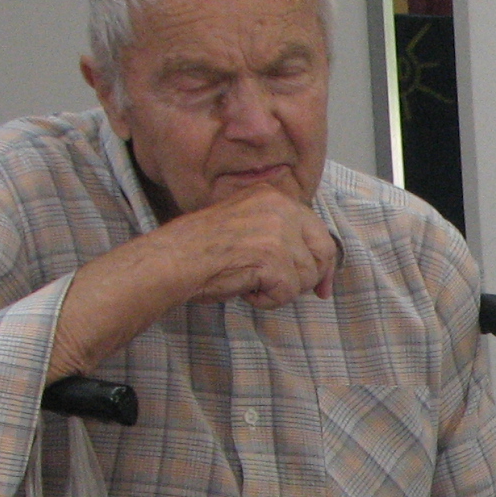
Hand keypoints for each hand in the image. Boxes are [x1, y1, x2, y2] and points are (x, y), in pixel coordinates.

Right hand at [49, 184, 339, 379]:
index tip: (322, 288)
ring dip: (281, 290)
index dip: (323, 264)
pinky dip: (268, 300)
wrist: (172, 259)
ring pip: (307, 277)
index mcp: (273, 196)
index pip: (319, 232)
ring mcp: (277, 231)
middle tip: (281, 289)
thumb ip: (281, 235)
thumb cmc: (202, 250)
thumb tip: (319, 270)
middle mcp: (280, 207)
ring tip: (249, 281)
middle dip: (307, 279)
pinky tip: (245, 289)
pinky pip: (288, 292)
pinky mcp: (272, 257)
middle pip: (323, 254)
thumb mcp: (248, 227)